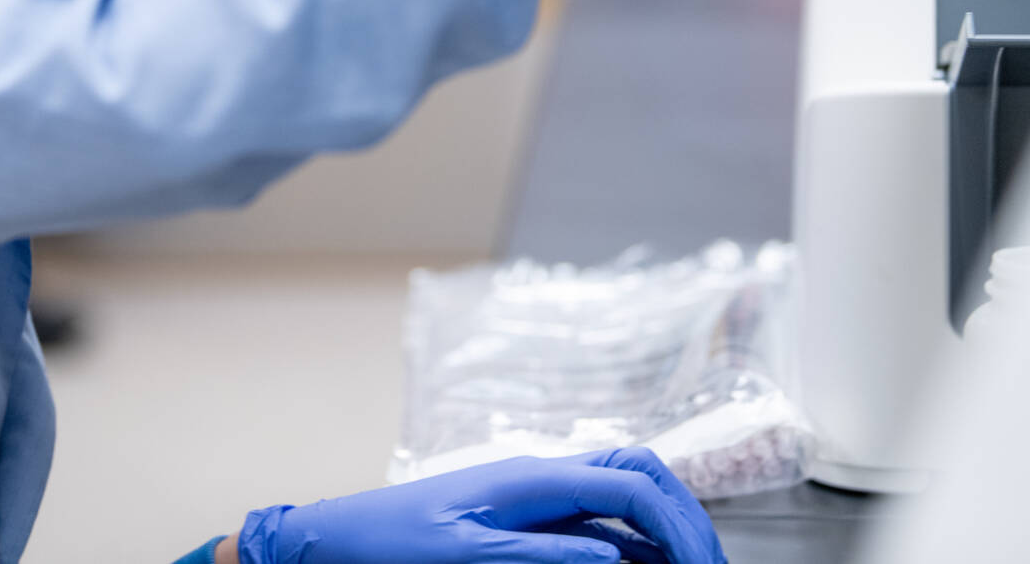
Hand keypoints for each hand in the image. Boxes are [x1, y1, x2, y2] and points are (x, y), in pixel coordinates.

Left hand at [238, 447, 724, 563]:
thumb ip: (540, 553)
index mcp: (533, 477)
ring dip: (664, 531)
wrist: (342, 539)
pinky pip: (598, 524)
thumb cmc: (391, 543)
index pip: (632, 482)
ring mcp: (540, 497)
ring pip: (626, 497)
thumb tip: (613, 556)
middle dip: (687, 517)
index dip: (679, 524)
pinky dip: (632, 547)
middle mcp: (544, 478)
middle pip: (641, 475)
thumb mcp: (464, 555)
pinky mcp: (531, 521)